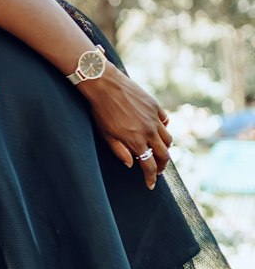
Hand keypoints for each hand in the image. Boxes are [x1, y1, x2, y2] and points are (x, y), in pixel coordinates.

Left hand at [80, 69, 172, 188]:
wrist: (103, 84)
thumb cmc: (100, 110)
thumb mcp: (106, 134)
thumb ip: (120, 151)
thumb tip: (131, 164)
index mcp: (136, 140)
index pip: (148, 165)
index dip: (150, 178)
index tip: (150, 184)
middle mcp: (149, 130)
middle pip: (164, 154)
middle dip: (161, 166)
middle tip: (157, 171)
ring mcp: (154, 117)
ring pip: (168, 139)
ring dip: (165, 149)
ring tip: (159, 152)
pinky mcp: (155, 105)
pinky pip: (165, 121)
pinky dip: (164, 129)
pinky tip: (158, 131)